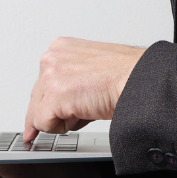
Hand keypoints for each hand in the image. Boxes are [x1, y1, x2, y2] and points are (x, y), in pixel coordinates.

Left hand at [24, 37, 145, 141]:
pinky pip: (43, 124)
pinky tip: (83, 115)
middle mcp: (52, 58)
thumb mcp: (91, 70)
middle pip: (36, 98)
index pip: (42, 83)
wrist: (140, 79)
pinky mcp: (54, 95)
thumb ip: (70, 81)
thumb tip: (60, 105)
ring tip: (88, 108)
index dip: (45, 104)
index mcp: (61, 48)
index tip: (36, 121)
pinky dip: (61, 128)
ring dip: (62, 119)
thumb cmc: (125, 76)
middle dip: (53, 113)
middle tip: (76, 114)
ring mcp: (51, 75)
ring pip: (38, 113)